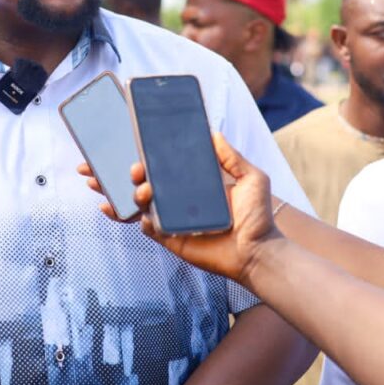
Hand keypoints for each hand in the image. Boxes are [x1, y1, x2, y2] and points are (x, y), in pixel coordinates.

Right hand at [80, 133, 281, 282]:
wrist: (258, 252)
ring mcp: (172, 218)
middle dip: (124, 173)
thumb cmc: (258, 218)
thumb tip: (213, 132)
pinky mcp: (169, 238)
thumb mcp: (251, 178)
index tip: (129, 143)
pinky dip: (134, 218)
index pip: (164, 165)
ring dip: (132, 193)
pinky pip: (146, 227)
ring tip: (141, 189)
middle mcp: (179, 198)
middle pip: (144, 182)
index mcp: (193, 182)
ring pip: (141, 202)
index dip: (145, 156)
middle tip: (127, 167)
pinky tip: (132, 212)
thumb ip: (232, 157)